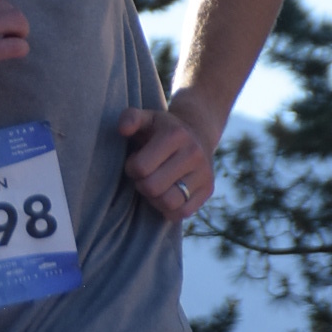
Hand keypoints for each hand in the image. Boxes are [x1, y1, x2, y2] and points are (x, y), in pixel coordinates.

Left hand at [118, 93, 216, 222]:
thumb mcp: (146, 118)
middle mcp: (193, 154)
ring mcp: (204, 173)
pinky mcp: (208, 189)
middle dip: (141, 184)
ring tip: (154, 186)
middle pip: (153, 188)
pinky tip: (166, 194)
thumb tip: (123, 129)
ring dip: (154, 199)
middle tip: (144, 175)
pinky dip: (168, 209)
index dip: (132, 168)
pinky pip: (182, 213)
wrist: (197, 133)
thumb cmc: (161, 129)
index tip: (136, 162)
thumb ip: (130, 118)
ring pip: (168, 203)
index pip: (141, 167)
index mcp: (175, 135)